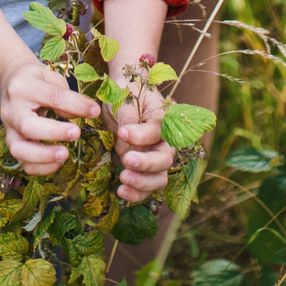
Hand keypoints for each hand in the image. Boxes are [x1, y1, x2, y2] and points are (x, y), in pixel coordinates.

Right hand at [0, 54, 96, 175]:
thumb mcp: (52, 79)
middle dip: (54, 133)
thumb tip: (87, 113)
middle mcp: (11, 109)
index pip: (51, 96)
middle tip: (76, 133)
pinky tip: (58, 162)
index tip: (95, 111)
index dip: (75, 104)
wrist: (9, 82)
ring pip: (18, 149)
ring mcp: (8, 129)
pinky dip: (41, 168)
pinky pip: (23, 163)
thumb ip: (67, 96)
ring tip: (65, 154)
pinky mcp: (11, 144)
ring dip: (44, 156)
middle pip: (27, 126)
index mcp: (24, 87)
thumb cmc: (36, 80)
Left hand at [108, 80, 173, 200]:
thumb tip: (126, 134)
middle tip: (127, 160)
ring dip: (143, 183)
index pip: (158, 131)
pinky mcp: (143, 170)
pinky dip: (135, 193)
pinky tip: (120, 192)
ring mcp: (154, 158)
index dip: (141, 135)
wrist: (122, 95)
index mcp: (163, 119)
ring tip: (123, 180)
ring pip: (159, 178)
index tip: (122, 132)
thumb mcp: (124, 97)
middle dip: (147, 163)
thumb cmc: (125, 92)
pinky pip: (146, 187)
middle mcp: (163, 142)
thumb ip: (127, 115)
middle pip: (165, 159)